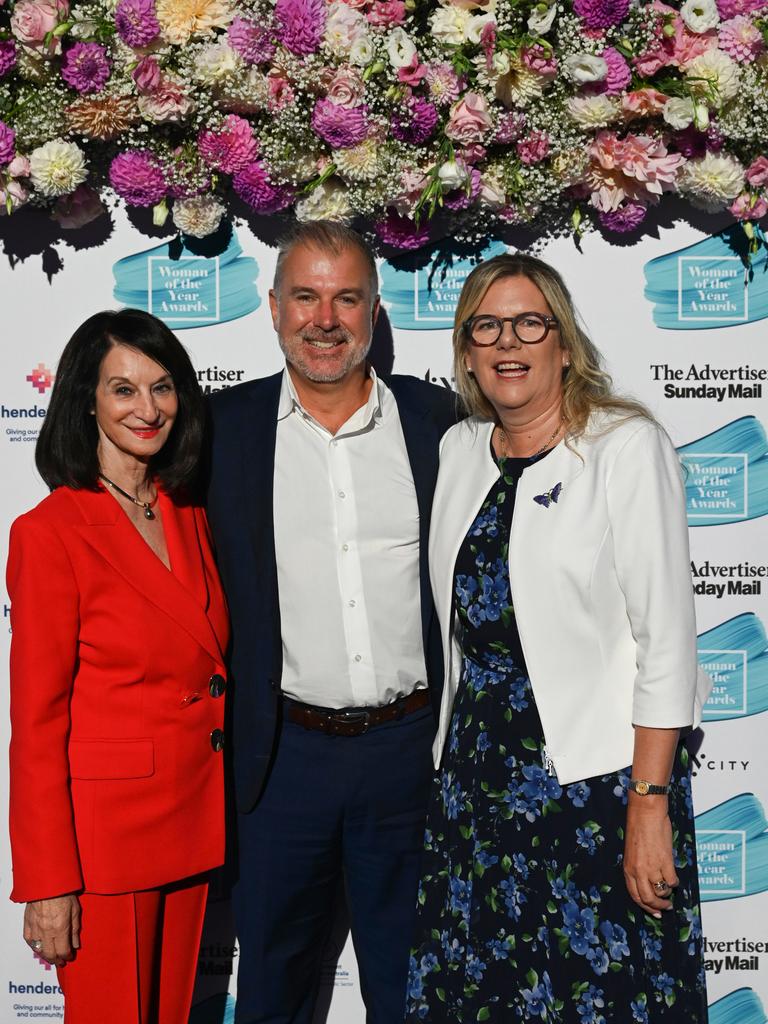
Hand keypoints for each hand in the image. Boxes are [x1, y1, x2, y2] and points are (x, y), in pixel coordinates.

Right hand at [23, 895, 80, 966]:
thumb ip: (75, 929)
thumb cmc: (64, 893)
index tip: (70, 956)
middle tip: (61, 961)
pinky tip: (39, 948)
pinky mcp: (27, 923)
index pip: (63, 950)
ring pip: (38, 950)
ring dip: (45, 955)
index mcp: (61, 928)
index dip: (67, 956)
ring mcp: (35, 928)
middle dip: (56, 960)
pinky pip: (29, 940)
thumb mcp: (75, 910)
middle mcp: (47, 931)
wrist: (47, 883)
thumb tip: (76, 945)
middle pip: (50, 954)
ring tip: (51, 957)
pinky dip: (34, 947)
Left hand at [622, 800, 677, 916]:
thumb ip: (637, 868)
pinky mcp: (665, 862)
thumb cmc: (639, 828)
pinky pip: (672, 881)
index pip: (635, 896)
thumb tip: (648, 882)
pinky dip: (674, 882)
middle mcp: (638, 871)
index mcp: (628, 868)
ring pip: (661, 892)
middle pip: (648, 899)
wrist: (646, 813)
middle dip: (657, 907)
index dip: (645, 907)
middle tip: (665, 908)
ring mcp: (652, 867)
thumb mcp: (632, 852)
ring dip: (667, 894)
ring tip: (669, 890)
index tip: (654, 912)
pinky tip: (674, 876)